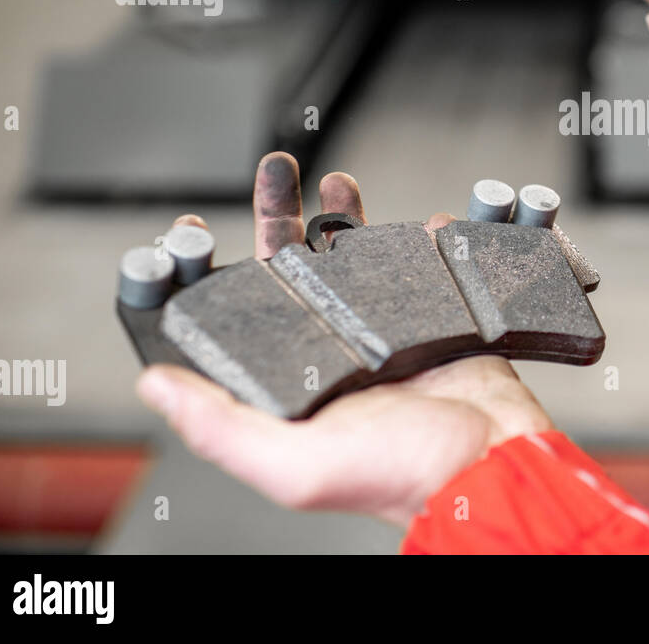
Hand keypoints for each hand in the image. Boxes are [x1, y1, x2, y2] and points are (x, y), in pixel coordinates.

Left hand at [135, 151, 552, 526]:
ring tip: (333, 179)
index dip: (207, 274)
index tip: (192, 233)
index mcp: (292, 386)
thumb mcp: (296, 465)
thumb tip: (154, 386)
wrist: (494, 464)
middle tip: (274, 171)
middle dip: (276, 215)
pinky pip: (417, 268)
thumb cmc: (399, 477)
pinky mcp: (432, 321)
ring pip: (350, 261)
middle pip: (290, 272)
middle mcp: (331, 355)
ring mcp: (383, 334)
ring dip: (338, 215)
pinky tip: (413, 217)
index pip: (234, 320)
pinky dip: (415, 238)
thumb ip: (222, 428)